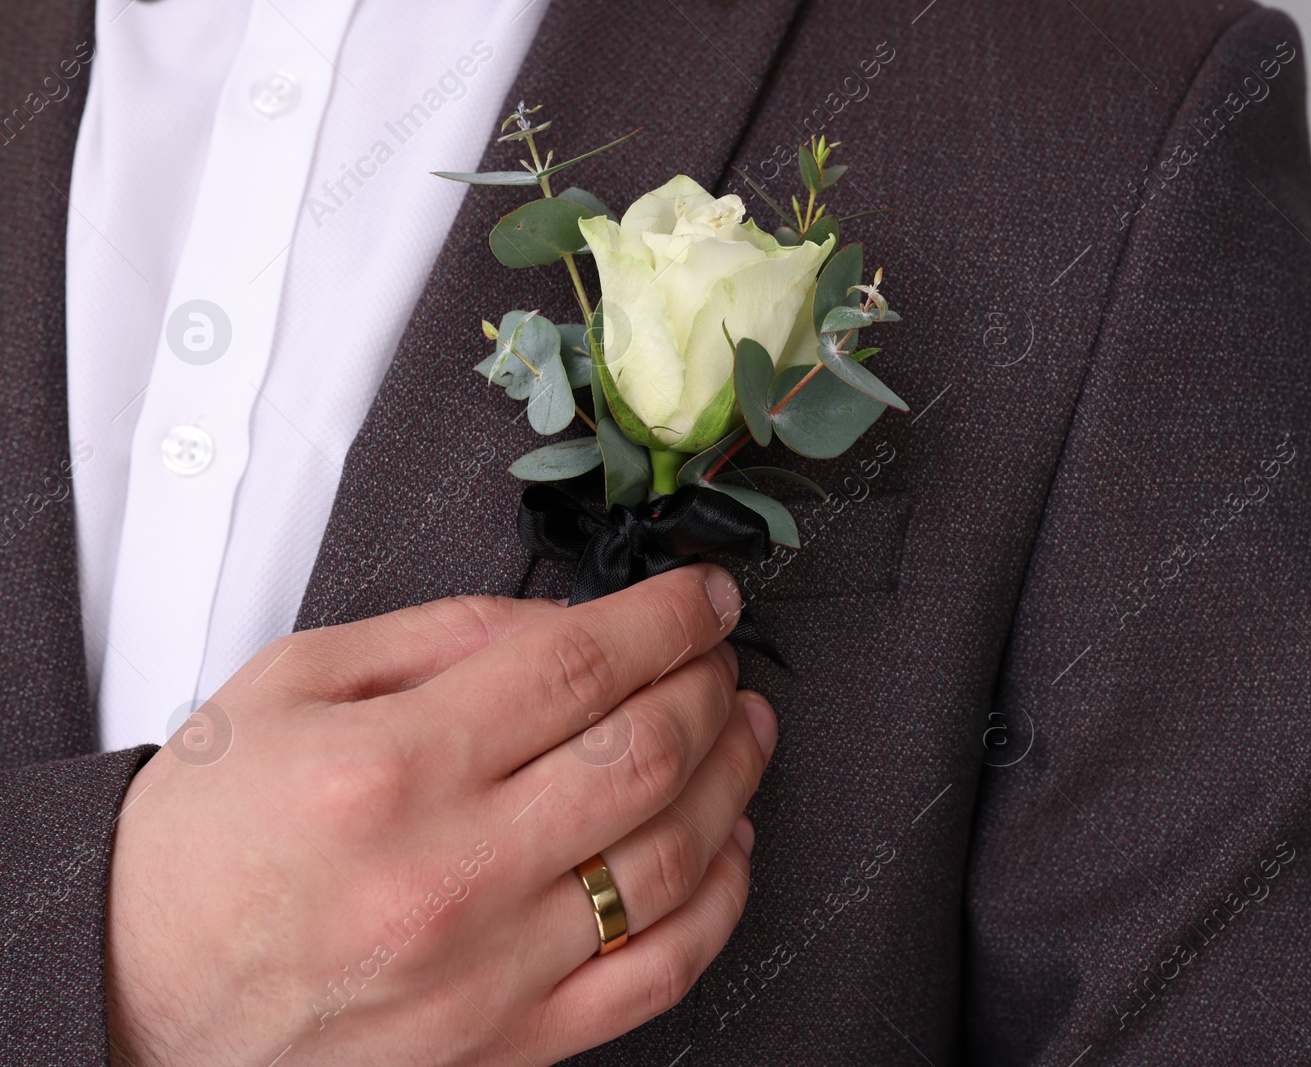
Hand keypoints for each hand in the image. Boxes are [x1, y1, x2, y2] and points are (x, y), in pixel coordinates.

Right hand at [104, 565, 774, 1065]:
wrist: (134, 998)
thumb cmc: (202, 846)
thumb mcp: (289, 687)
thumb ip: (441, 637)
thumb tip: (568, 622)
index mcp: (391, 767)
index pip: (581, 665)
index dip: (667, 616)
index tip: (703, 596)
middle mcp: (450, 872)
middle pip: (645, 752)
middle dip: (708, 683)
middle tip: (719, 655)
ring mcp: (490, 969)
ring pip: (674, 856)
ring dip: (733, 775)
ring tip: (742, 728)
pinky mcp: (511, 1041)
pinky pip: (660, 968)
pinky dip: (721, 897)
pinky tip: (729, 842)